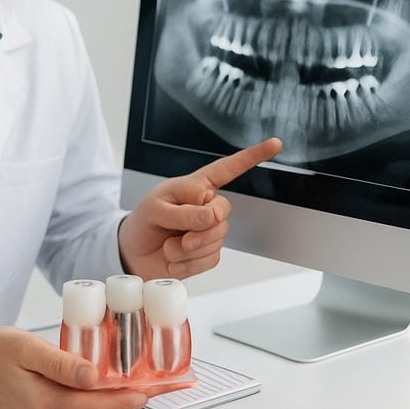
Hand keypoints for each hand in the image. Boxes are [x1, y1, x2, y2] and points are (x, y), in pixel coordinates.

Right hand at [0, 327, 179, 408]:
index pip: (99, 406)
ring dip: (116, 397)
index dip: (130, 396)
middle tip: (160, 381)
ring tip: (142, 377)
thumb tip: (95, 375)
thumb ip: (60, 362)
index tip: (156, 386)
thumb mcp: (24, 348)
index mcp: (45, 406)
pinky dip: (96, 398)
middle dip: (131, 396)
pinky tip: (108, 381)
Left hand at [117, 137, 281, 279]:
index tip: (275, 144)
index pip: (228, 168)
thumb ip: (184, 212)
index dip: (252, 157)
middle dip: (200, 227)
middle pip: (223, 212)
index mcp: (196, 186)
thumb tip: (212, 216)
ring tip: (169, 247)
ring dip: (188, 249)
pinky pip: (210, 260)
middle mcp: (207, 206)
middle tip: (179, 236)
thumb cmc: (143, 222)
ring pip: (216, 240)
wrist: (134, 254)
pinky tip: (173, 260)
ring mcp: (209, 231)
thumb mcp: (155, 210)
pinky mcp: (208, 254)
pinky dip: (187, 264)